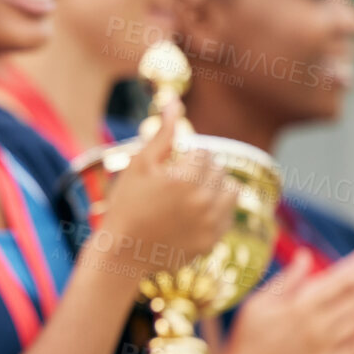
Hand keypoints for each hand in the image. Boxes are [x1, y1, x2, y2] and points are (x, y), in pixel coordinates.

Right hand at [99, 101, 234, 276]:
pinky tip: (194, 213)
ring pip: (230, 191)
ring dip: (215, 187)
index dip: (185, 158)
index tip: (168, 169)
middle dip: (200, 171)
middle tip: (175, 182)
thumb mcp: (139, 164)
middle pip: (218, 170)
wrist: (124, 252)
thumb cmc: (126, 204)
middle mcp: (204, 201)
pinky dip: (217, 210)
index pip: (203, 153)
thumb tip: (174, 101)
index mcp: (187, 178)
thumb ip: (162, 133)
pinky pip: (228, 216)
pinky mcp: (212, 241)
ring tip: (191, 194)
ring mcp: (211, 223)